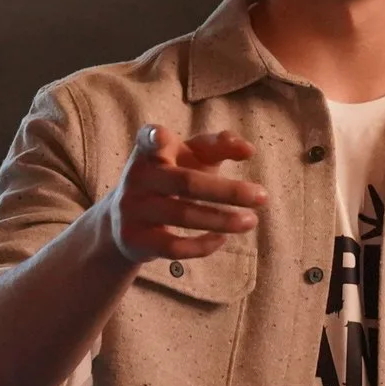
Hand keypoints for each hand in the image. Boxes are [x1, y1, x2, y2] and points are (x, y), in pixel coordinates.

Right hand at [100, 125, 266, 266]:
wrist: (121, 220)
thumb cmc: (170, 178)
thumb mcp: (190, 157)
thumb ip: (217, 146)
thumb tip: (248, 149)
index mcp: (149, 150)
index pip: (150, 139)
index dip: (155, 139)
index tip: (162, 138)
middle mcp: (137, 177)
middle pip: (185, 183)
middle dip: (228, 191)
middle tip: (263, 196)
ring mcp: (133, 209)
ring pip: (183, 216)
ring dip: (223, 220)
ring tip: (251, 221)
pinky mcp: (135, 239)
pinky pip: (174, 247)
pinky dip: (203, 246)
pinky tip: (222, 239)